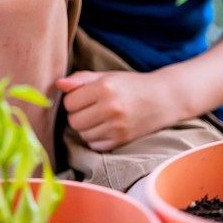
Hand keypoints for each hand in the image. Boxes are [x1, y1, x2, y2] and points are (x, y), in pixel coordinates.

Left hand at [55, 69, 169, 150]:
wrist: (164, 98)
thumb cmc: (132, 85)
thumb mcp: (108, 76)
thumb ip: (81, 79)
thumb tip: (58, 84)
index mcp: (105, 88)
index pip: (70, 102)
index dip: (73, 99)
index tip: (83, 96)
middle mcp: (111, 108)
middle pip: (74, 120)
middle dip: (77, 114)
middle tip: (90, 108)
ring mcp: (117, 127)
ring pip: (83, 134)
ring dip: (85, 127)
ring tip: (98, 117)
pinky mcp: (122, 141)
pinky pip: (95, 145)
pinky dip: (95, 139)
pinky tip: (105, 128)